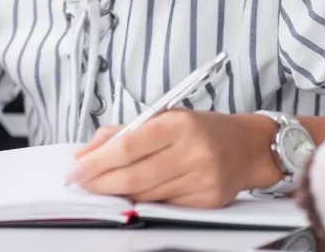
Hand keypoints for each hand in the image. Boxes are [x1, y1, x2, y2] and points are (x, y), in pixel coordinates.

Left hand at [66, 111, 280, 208]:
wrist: (250, 147)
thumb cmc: (202, 129)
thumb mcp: (164, 117)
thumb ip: (123, 132)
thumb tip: (84, 154)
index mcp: (179, 125)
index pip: (128, 146)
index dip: (97, 161)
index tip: (75, 169)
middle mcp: (193, 152)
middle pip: (134, 175)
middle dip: (99, 182)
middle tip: (79, 182)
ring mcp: (202, 180)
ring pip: (146, 195)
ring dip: (116, 194)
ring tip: (99, 188)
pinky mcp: (208, 202)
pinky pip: (164, 206)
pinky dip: (142, 202)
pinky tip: (129, 196)